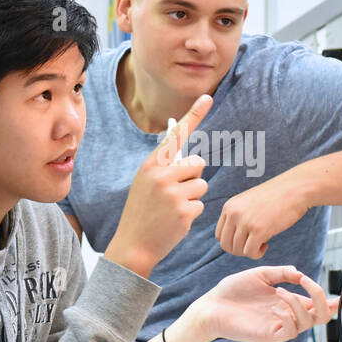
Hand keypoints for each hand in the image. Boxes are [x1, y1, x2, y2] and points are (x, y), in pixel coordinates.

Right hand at [106, 95, 212, 276]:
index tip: (208, 96)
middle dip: (192, 177)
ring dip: (193, 197)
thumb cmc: (142, 211)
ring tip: (172, 208)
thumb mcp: (145, 183)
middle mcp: (162, 175)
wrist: (133, 245)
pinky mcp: (184, 211)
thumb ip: (164, 168)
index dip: (194, 114)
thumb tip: (192, 157)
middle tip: (174, 193)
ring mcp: (174, 193)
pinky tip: (175, 221)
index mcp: (151, 164)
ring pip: (201, 185)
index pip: (176, 135)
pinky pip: (201, 204)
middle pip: (198, 163)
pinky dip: (192, 213)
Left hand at [189, 265, 341, 341]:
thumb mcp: (261, 274)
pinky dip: (289, 315)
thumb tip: (300, 273)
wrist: (211, 306)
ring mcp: (281, 326)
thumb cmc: (232, 292)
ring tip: (282, 292)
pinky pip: (290, 330)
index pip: (322, 303)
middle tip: (309, 283)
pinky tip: (277, 304)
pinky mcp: (270, 335)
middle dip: (323, 297)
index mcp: (290, 301)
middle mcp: (289, 315)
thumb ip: (282, 273)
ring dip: (300, 303)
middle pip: (323, 315)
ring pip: (309, 322)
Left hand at [215, 174, 308, 258]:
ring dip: (250, 251)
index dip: (232, 242)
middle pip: (226, 245)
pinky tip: (266, 244)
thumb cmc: (276, 197)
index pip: (219, 235)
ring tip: (263, 242)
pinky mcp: (258, 230)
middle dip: (239, 250)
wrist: (295, 188)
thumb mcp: (249, 203)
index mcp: (229, 207)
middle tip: (254, 244)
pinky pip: (250, 253)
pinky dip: (257, 254)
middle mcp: (233, 214)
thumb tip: (233, 241)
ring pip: (237, 250)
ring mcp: (245, 221)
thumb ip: (238, 217)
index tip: (246, 239)